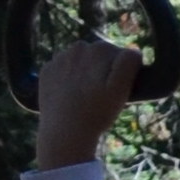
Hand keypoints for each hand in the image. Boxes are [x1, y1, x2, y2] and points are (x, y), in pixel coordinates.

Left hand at [31, 38, 139, 168]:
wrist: (64, 132)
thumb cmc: (97, 112)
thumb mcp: (121, 88)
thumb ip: (128, 63)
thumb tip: (132, 50)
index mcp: (99, 49)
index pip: (122, 54)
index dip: (124, 71)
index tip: (118, 88)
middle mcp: (78, 48)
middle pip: (100, 55)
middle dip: (104, 69)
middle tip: (104, 93)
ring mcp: (59, 58)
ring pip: (82, 60)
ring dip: (87, 72)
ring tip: (87, 94)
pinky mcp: (46, 70)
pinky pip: (64, 68)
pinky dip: (69, 77)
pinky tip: (71, 93)